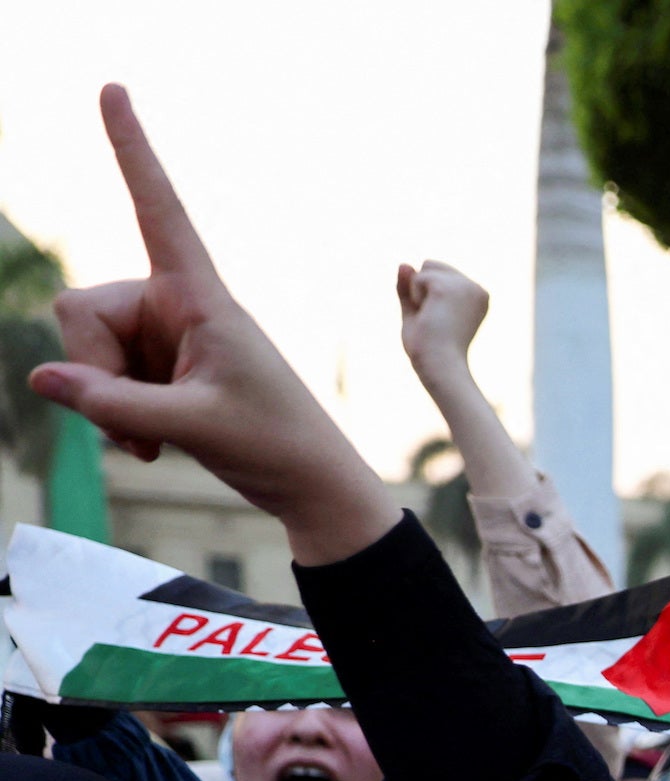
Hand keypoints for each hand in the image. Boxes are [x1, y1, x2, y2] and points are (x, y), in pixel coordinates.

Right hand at [29, 87, 397, 564]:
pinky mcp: (156, 370)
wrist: (309, 485)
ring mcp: (163, 338)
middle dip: (95, 370)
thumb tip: (42, 376)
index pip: (158, 209)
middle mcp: (176, 305)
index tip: (113, 88)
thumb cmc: (274, 445)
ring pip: (84, 349)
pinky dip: (117, 419)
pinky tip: (155, 447)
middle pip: (80, 309)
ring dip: (109, 403)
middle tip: (141, 427)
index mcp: (200, 296)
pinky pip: (99, 382)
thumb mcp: (195, 426)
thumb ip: (114, 404)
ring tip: (160, 440)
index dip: (133, 151)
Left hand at [397, 260, 490, 380]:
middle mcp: (477, 289)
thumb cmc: (431, 350)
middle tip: (434, 320)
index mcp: (478, 298)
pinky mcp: (449, 287)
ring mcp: (466, 286)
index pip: (441, 275)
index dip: (428, 296)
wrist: (440, 367)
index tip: (440, 322)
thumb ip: (409, 290)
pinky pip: (418, 277)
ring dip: (419, 292)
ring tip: (433, 317)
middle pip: (433, 264)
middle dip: (423, 289)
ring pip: (426, 267)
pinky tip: (429, 315)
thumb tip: (403, 263)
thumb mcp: (417, 315)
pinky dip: (415, 296)